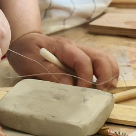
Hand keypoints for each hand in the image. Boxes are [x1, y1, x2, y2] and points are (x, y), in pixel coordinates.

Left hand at [6, 32, 120, 88]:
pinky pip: (101, 63)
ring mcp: (81, 52)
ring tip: (106, 91)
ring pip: (105, 58)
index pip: (83, 61)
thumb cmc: (26, 51)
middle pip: (101, 57)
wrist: (25, 41)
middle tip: (101, 94)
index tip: (82, 93)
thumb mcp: (31, 63)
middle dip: (105, 76)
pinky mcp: (82, 59)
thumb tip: (70, 86)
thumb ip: (50, 73)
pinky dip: (107, 73)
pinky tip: (104, 86)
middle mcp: (77, 47)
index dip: (86, 79)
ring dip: (110, 74)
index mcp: (64, 48)